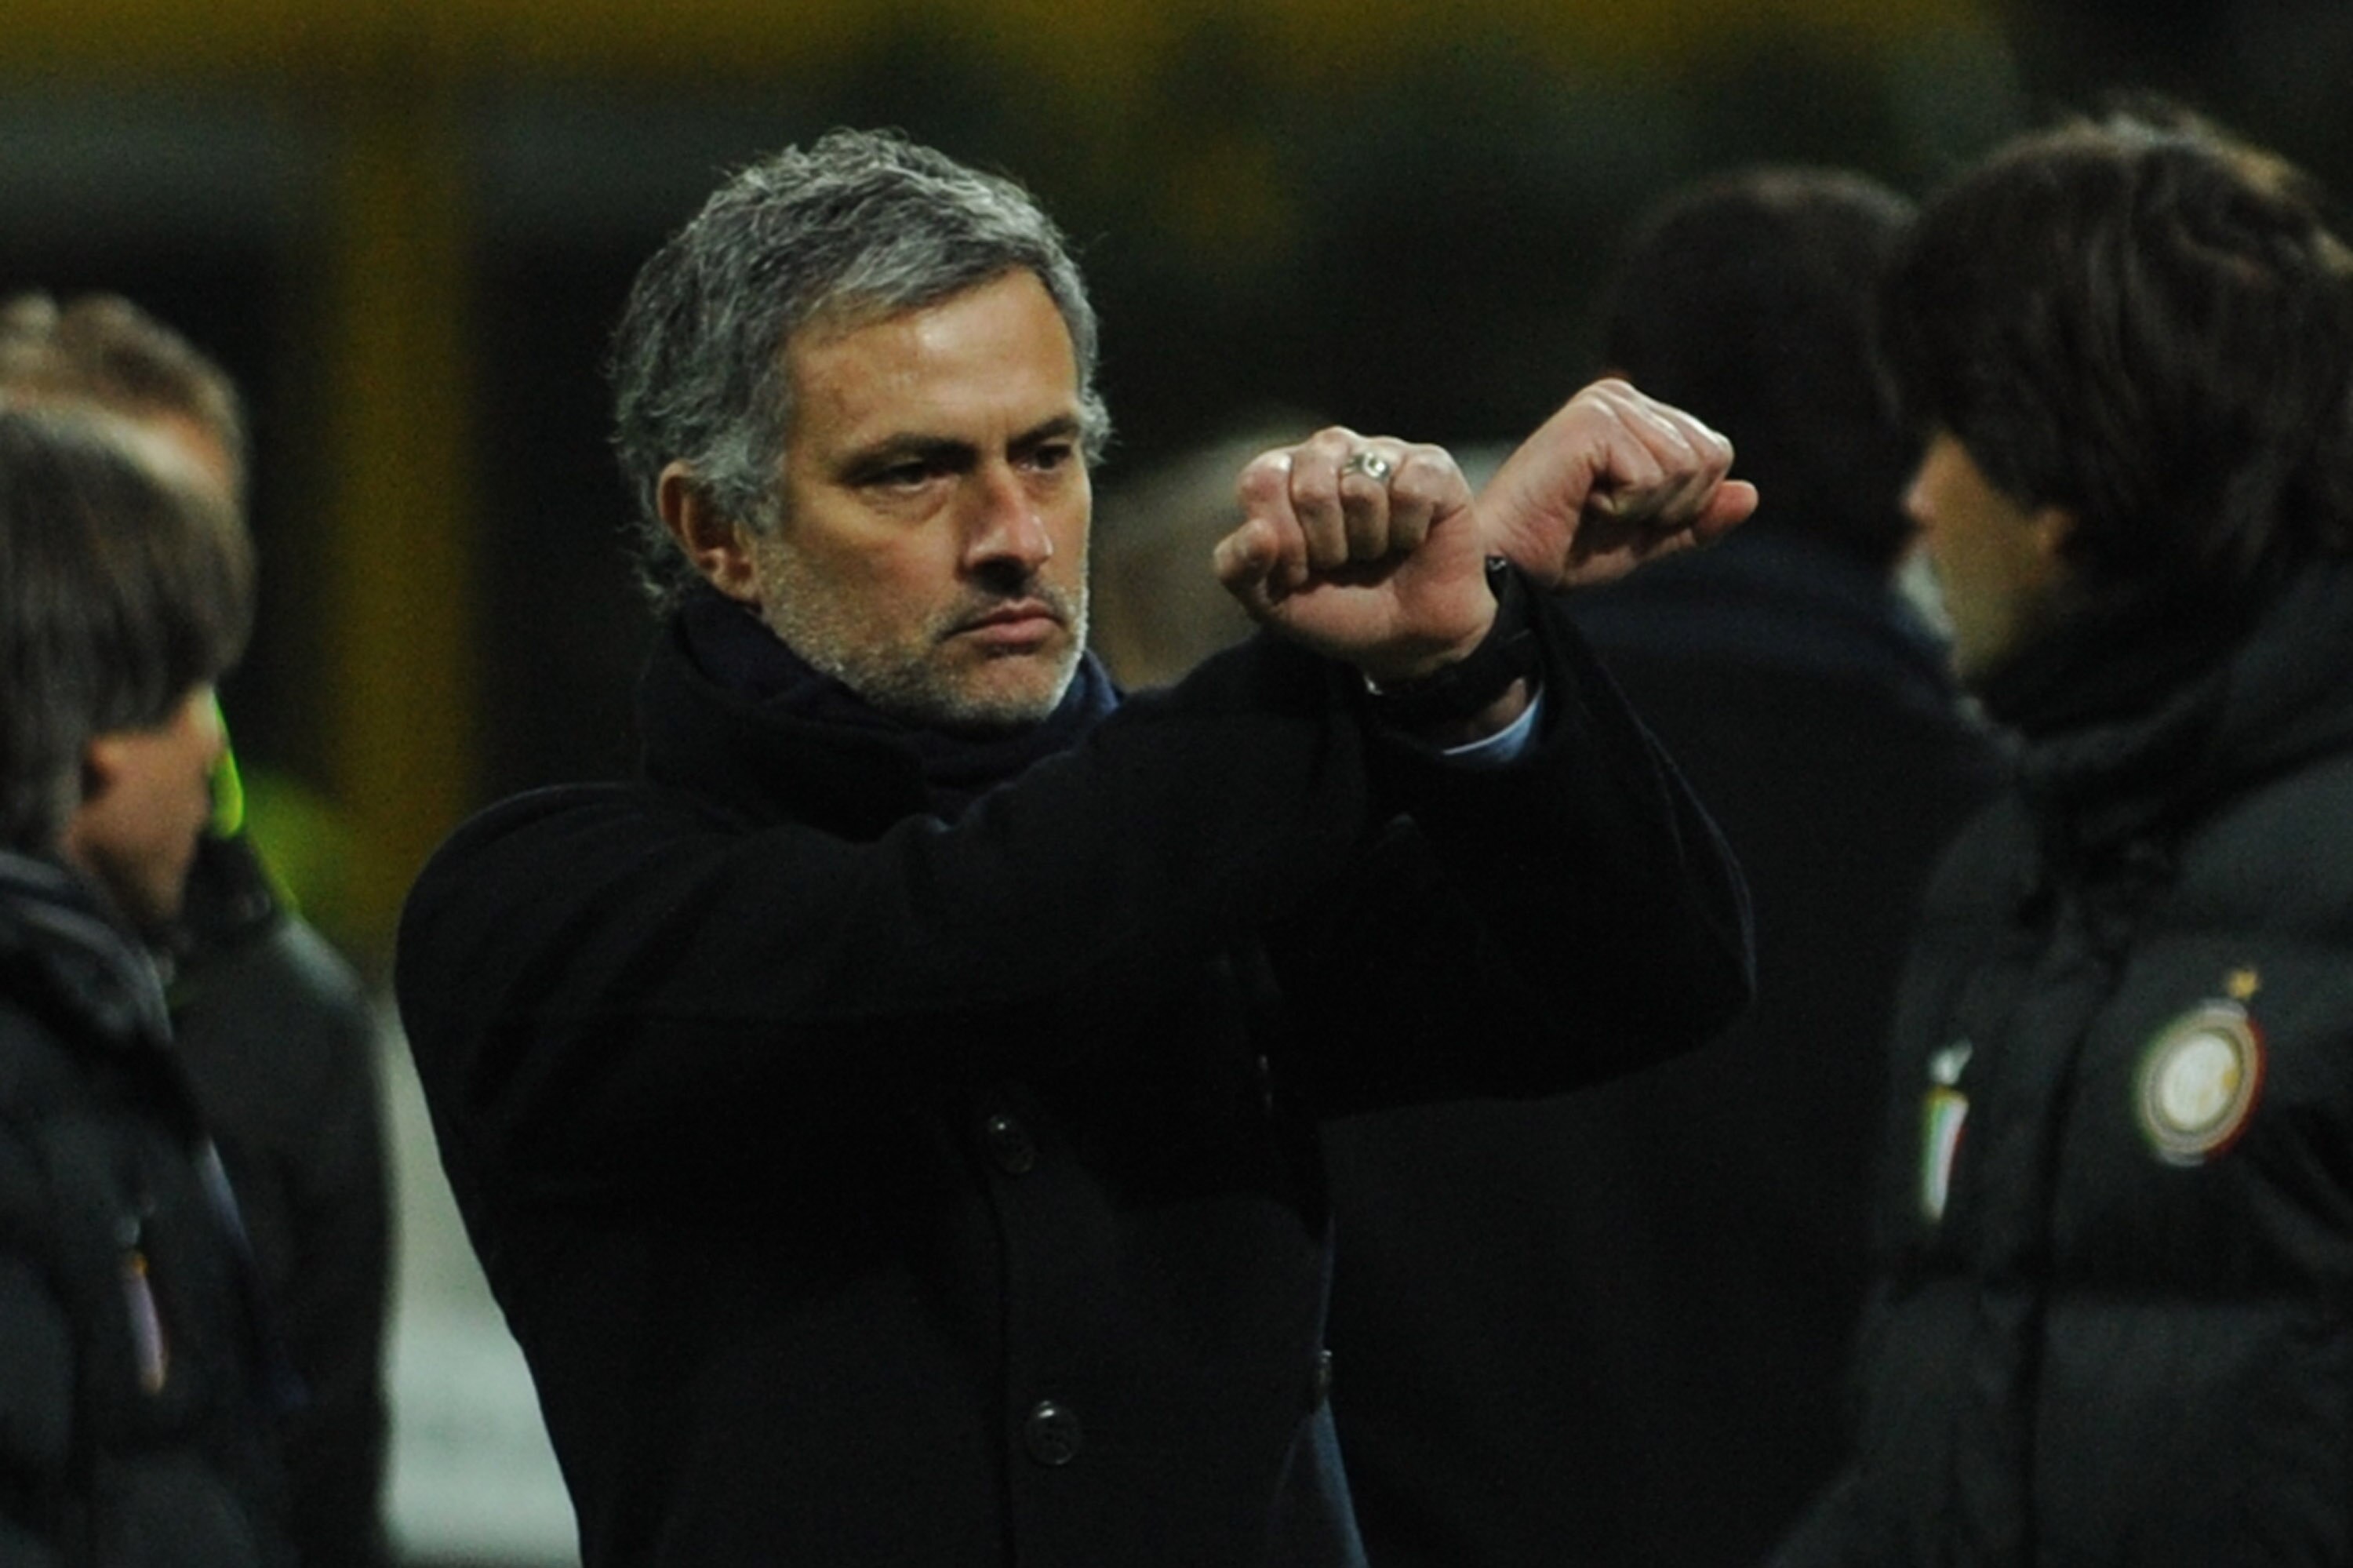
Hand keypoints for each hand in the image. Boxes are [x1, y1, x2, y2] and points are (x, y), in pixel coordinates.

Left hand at [1213, 428, 1495, 683]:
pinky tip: (1411, 540)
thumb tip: (1256, 533)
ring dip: (1369, 541)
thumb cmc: (1335, 609)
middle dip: (1326, 546)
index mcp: (1282, 473)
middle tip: (1342, 563)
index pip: (1262, 483)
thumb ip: (1237, 569)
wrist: (1405, 639)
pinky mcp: (1431, 466)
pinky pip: (1411, 490)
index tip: (1298, 572)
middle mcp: (1330, 452)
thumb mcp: (1270, 602)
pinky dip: (1409, 532)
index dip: (1281, 541)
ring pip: (1362, 488)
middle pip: (1311, 486)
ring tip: (1376, 552)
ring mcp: (1382, 453)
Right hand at [1476, 379, 1756, 589]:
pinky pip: (1654, 477)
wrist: (1507, 567)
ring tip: (1590, 506)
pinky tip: (1579, 502)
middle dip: (1669, 505)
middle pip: (1710, 456)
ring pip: (1687, 466)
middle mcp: (1621, 394)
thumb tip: (1751, 494)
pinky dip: (1624, 507)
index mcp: (1637, 411)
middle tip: (1606, 512)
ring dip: (1644, 508)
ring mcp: (1605, 404)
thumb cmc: (1563, 549)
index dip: (1683, 505)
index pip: (1714, 454)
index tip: (1620, 513)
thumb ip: (1698, 518)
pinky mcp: (1590, 423)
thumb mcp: (1646, 538)